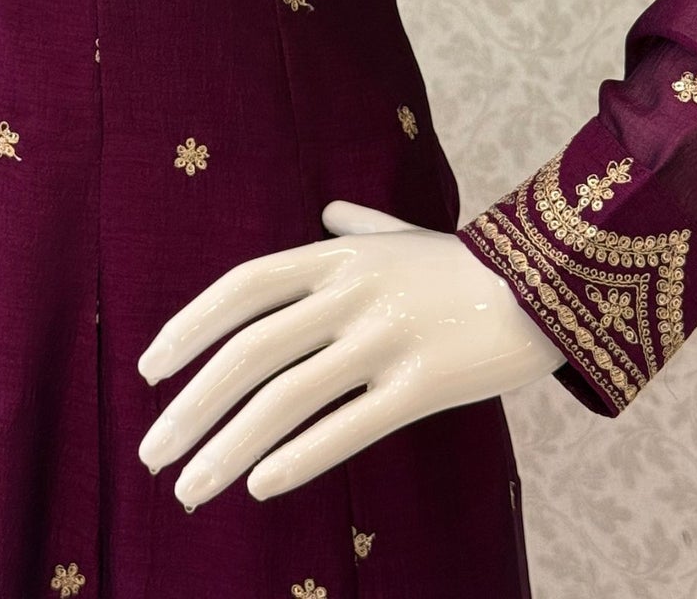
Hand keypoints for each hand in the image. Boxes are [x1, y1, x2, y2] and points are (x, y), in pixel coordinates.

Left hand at [135, 197, 566, 508]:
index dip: (189, 327)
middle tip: (151, 453)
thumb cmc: (464, 264)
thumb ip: (358, 227)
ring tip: (188, 488)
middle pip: (250, 352)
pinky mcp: (421, 386)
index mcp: (337, 256)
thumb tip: (328, 207)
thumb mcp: (403, 234)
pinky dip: (298, 459)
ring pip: (286, 399)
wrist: (548, 282)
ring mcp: (383, 340)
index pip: (242, 288)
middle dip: (190, 407)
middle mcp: (349, 296)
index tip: (148, 370)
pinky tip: (259, 486)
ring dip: (227, 448)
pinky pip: (347, 428)